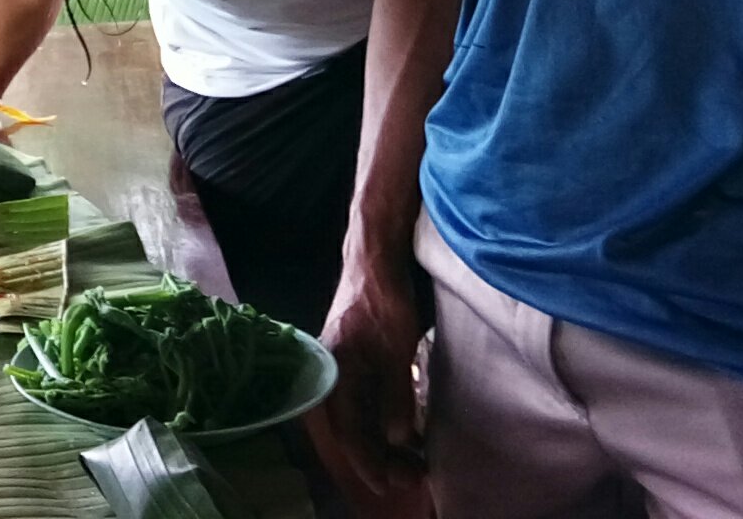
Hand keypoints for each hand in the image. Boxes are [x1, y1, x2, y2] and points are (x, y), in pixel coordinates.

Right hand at [318, 267, 427, 502]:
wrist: (372, 260)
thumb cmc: (382, 297)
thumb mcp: (397, 345)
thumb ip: (395, 392)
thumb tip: (398, 435)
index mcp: (334, 372)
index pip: (347, 429)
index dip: (367, 460)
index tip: (387, 483)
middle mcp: (330, 375)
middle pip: (349, 429)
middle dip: (377, 458)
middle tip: (410, 477)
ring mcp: (339, 370)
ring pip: (356, 418)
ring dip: (381, 442)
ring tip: (412, 461)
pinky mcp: (351, 365)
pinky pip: (362, 404)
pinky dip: (381, 422)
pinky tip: (404, 433)